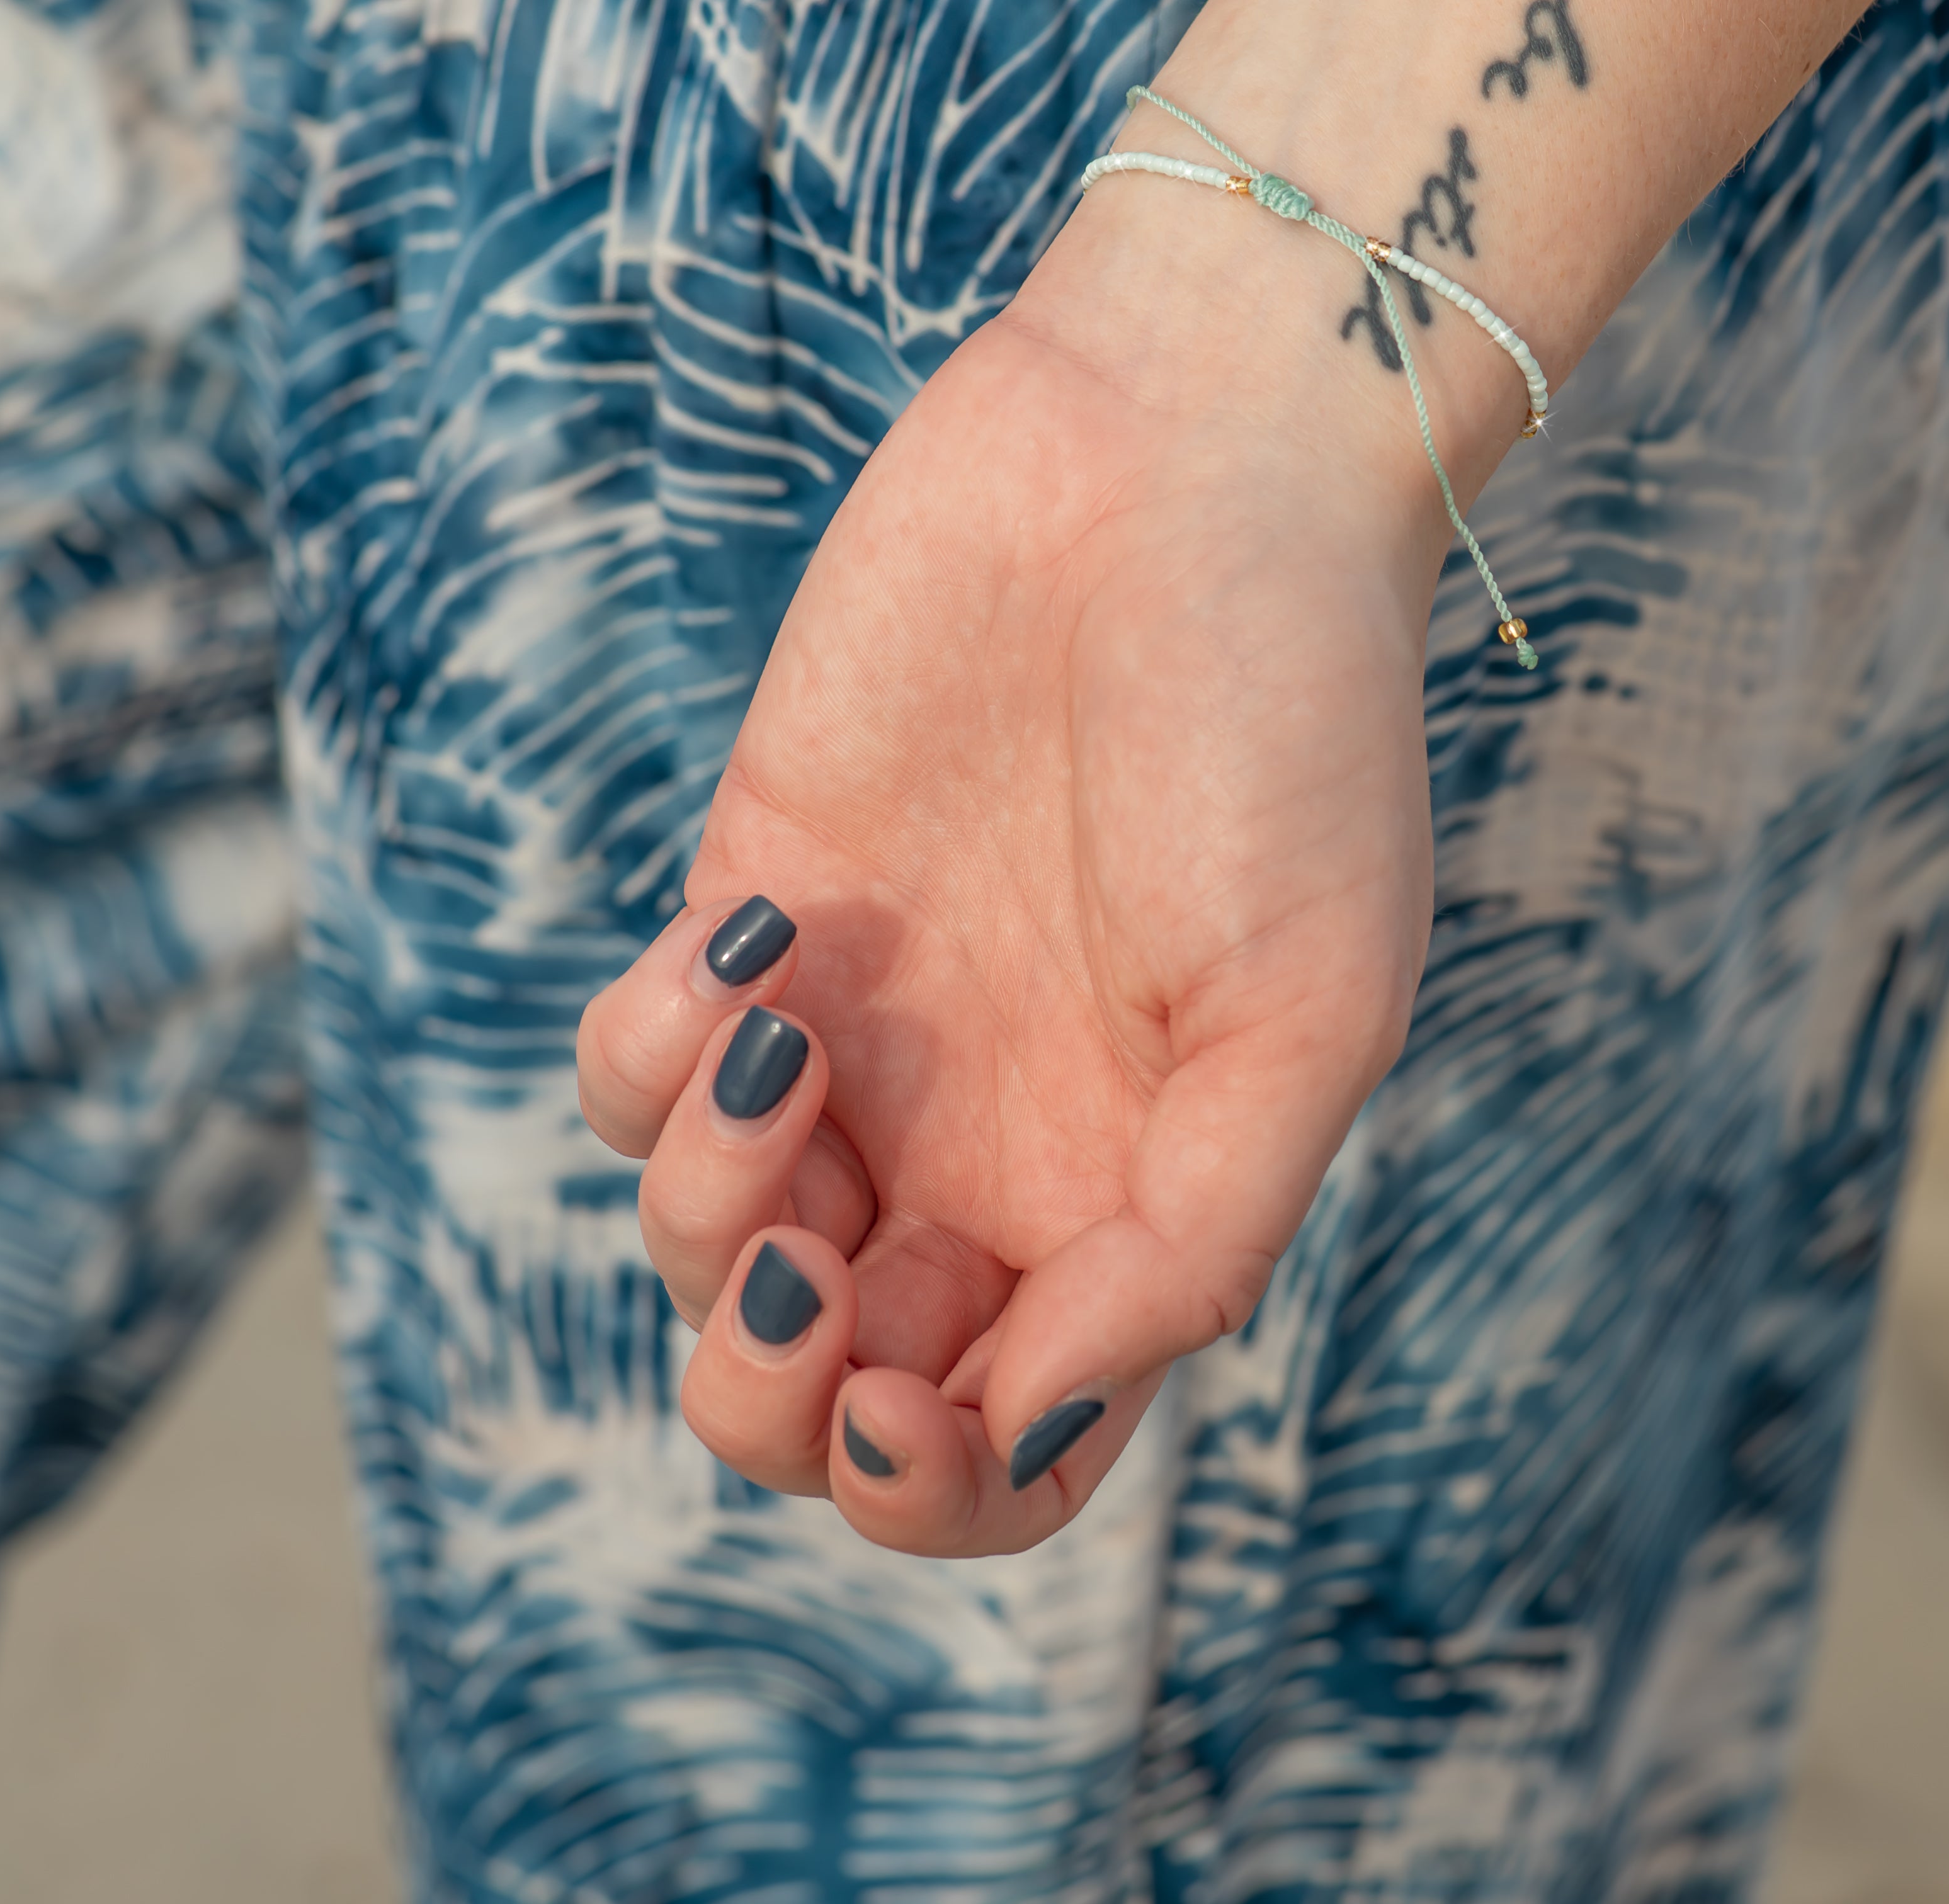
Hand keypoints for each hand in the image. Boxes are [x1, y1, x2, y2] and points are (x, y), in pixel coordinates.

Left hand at [576, 174, 1489, 1551]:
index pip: (1009, 1448)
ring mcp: (865, 1033)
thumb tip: (1035, 1411)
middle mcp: (989, 1140)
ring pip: (710, 1253)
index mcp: (1133, 1190)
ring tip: (773, 1049)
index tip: (907, 1396)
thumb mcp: (1312, 999)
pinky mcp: (757, 903)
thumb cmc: (1286, 718)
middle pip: (824, 1394)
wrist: (1182, 460)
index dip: (932, 1488)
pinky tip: (742, 942)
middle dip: (778, 1395)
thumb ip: (1197, 1234)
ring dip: (704, 1216)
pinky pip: (636, 1073)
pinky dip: (647, 1058)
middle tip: (807, 1271)